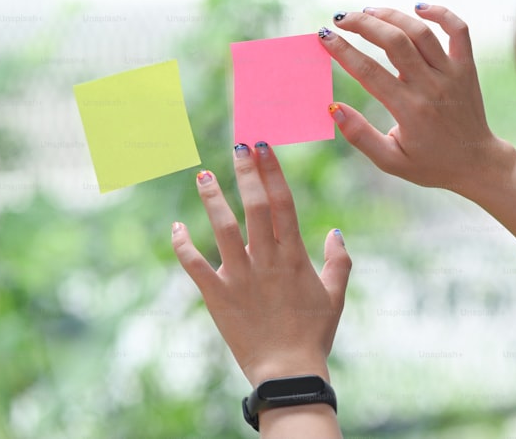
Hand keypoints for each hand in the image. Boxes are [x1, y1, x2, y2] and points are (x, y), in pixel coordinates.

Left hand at [170, 143, 350, 386]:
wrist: (287, 371)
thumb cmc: (314, 333)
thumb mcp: (336, 295)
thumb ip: (339, 261)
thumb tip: (336, 232)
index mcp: (294, 256)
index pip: (283, 203)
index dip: (272, 172)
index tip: (264, 147)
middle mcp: (266, 260)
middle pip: (254, 206)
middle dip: (245, 172)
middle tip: (238, 145)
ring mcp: (240, 276)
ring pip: (222, 228)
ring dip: (211, 199)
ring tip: (202, 174)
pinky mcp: (217, 295)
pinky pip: (195, 265)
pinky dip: (183, 245)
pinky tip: (176, 226)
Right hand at [321, 5, 513, 193]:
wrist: (476, 164)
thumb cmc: (430, 164)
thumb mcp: (390, 161)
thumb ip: (360, 135)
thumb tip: (332, 108)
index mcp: (408, 110)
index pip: (369, 71)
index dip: (342, 50)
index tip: (323, 37)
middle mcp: (431, 87)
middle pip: (394, 41)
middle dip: (362, 24)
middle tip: (340, 19)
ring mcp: (452, 74)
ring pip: (421, 32)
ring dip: (392, 15)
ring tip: (367, 12)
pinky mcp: (467, 68)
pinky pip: (459, 31)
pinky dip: (441, 13)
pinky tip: (419, 7)